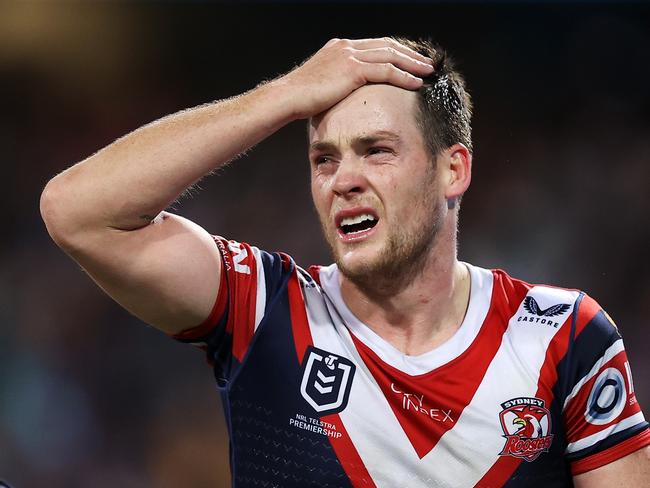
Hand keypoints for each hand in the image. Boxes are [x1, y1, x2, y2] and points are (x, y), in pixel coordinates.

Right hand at [278, 37, 434, 119]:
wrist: (288, 97)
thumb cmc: (301, 98)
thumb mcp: (323, 84)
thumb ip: (339, 81)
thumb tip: (349, 94)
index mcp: (340, 48)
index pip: (375, 45)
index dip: (395, 52)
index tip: (410, 60)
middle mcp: (347, 47)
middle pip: (387, 46)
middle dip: (409, 54)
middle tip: (426, 63)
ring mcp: (349, 55)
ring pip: (390, 56)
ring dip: (412, 63)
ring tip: (427, 71)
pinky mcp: (352, 69)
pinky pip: (386, 71)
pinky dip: (403, 77)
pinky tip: (416, 83)